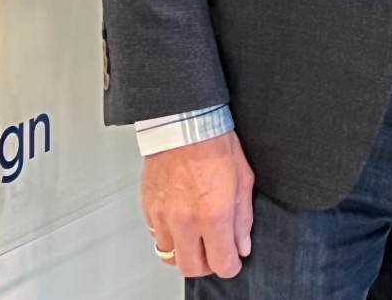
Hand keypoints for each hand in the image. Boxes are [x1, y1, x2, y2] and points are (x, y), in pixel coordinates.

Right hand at [141, 130, 254, 276]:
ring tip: (196, 236)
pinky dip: (169, 235)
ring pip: (171, 255)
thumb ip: (242, 219)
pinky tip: (180, 220)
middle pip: (191, 268)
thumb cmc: (215, 145)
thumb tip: (242, 245)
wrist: (184, 123)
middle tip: (214, 253)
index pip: (221, 263)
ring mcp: (164, 216)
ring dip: (185, 250)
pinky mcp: (149, 208)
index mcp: (214, 214)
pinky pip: (156, 235)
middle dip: (206, 265)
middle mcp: (185, 220)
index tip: (233, 260)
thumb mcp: (243, 180)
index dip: (231, 266)